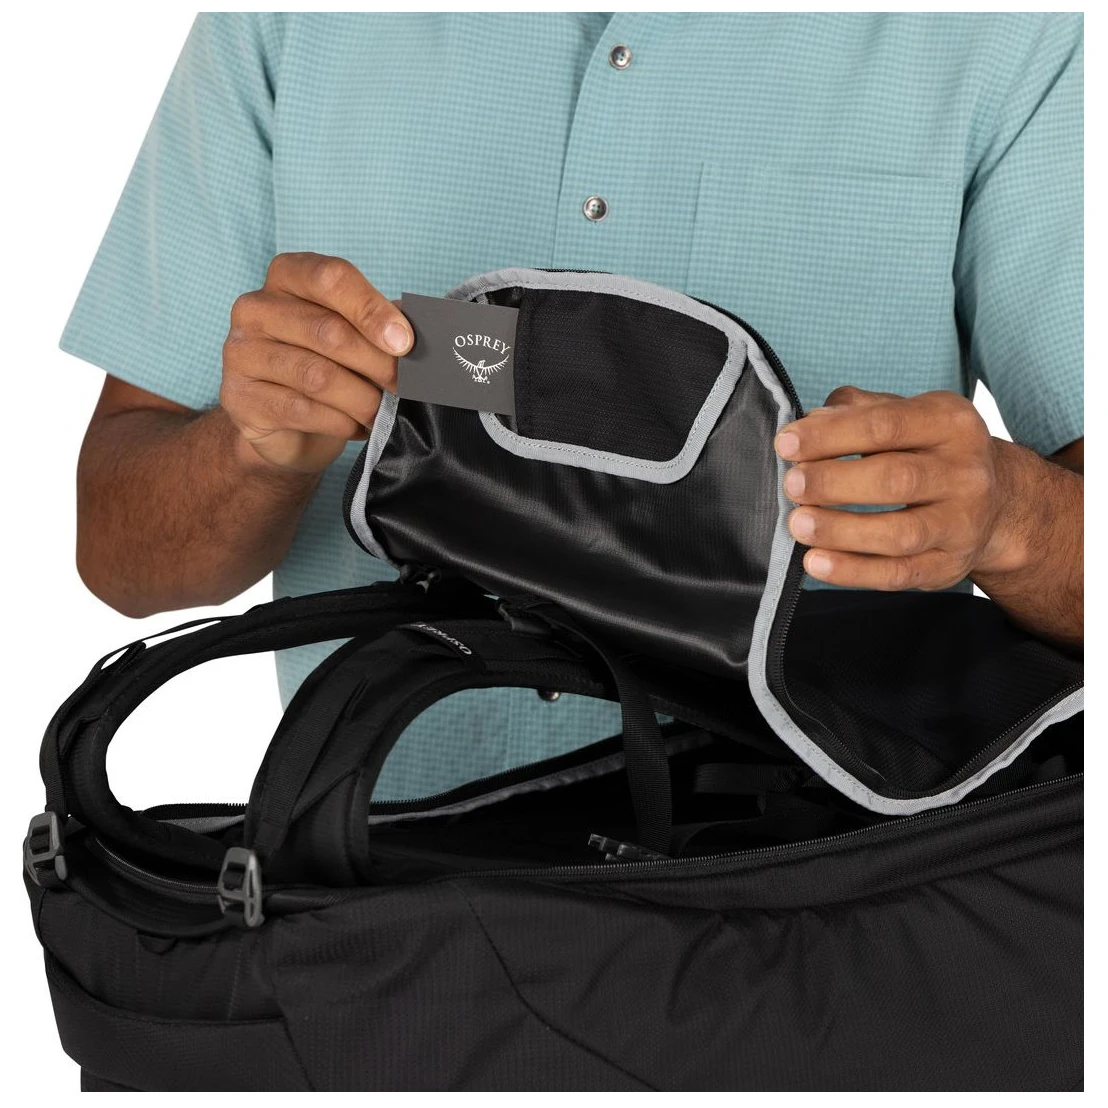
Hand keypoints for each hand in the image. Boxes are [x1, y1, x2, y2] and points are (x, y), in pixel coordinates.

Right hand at [220, 252, 412, 473]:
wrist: (289, 427)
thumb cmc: (328, 367)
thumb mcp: (355, 336)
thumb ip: (382, 326)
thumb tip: (425, 332)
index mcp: (287, 276)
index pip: (330, 277)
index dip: (372, 309)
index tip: (406, 342)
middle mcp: (255, 308)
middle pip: (328, 331)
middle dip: (377, 364)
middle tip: (405, 386)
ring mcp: (240, 353)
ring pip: (317, 376)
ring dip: (362, 398)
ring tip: (383, 411)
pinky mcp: (240, 398)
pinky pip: (302, 410)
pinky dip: (341, 422)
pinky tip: (358, 426)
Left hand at [774, 386, 1019, 590]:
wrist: (997, 502)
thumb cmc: (928, 452)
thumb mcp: (905, 416)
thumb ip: (857, 411)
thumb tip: (810, 423)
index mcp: (952, 423)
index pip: (885, 425)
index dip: (830, 435)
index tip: (786, 444)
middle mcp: (966, 472)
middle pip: (895, 478)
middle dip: (834, 482)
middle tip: (793, 485)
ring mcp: (962, 524)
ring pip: (898, 533)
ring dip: (841, 531)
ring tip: (799, 523)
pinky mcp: (948, 566)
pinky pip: (897, 574)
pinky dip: (853, 571)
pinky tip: (817, 562)